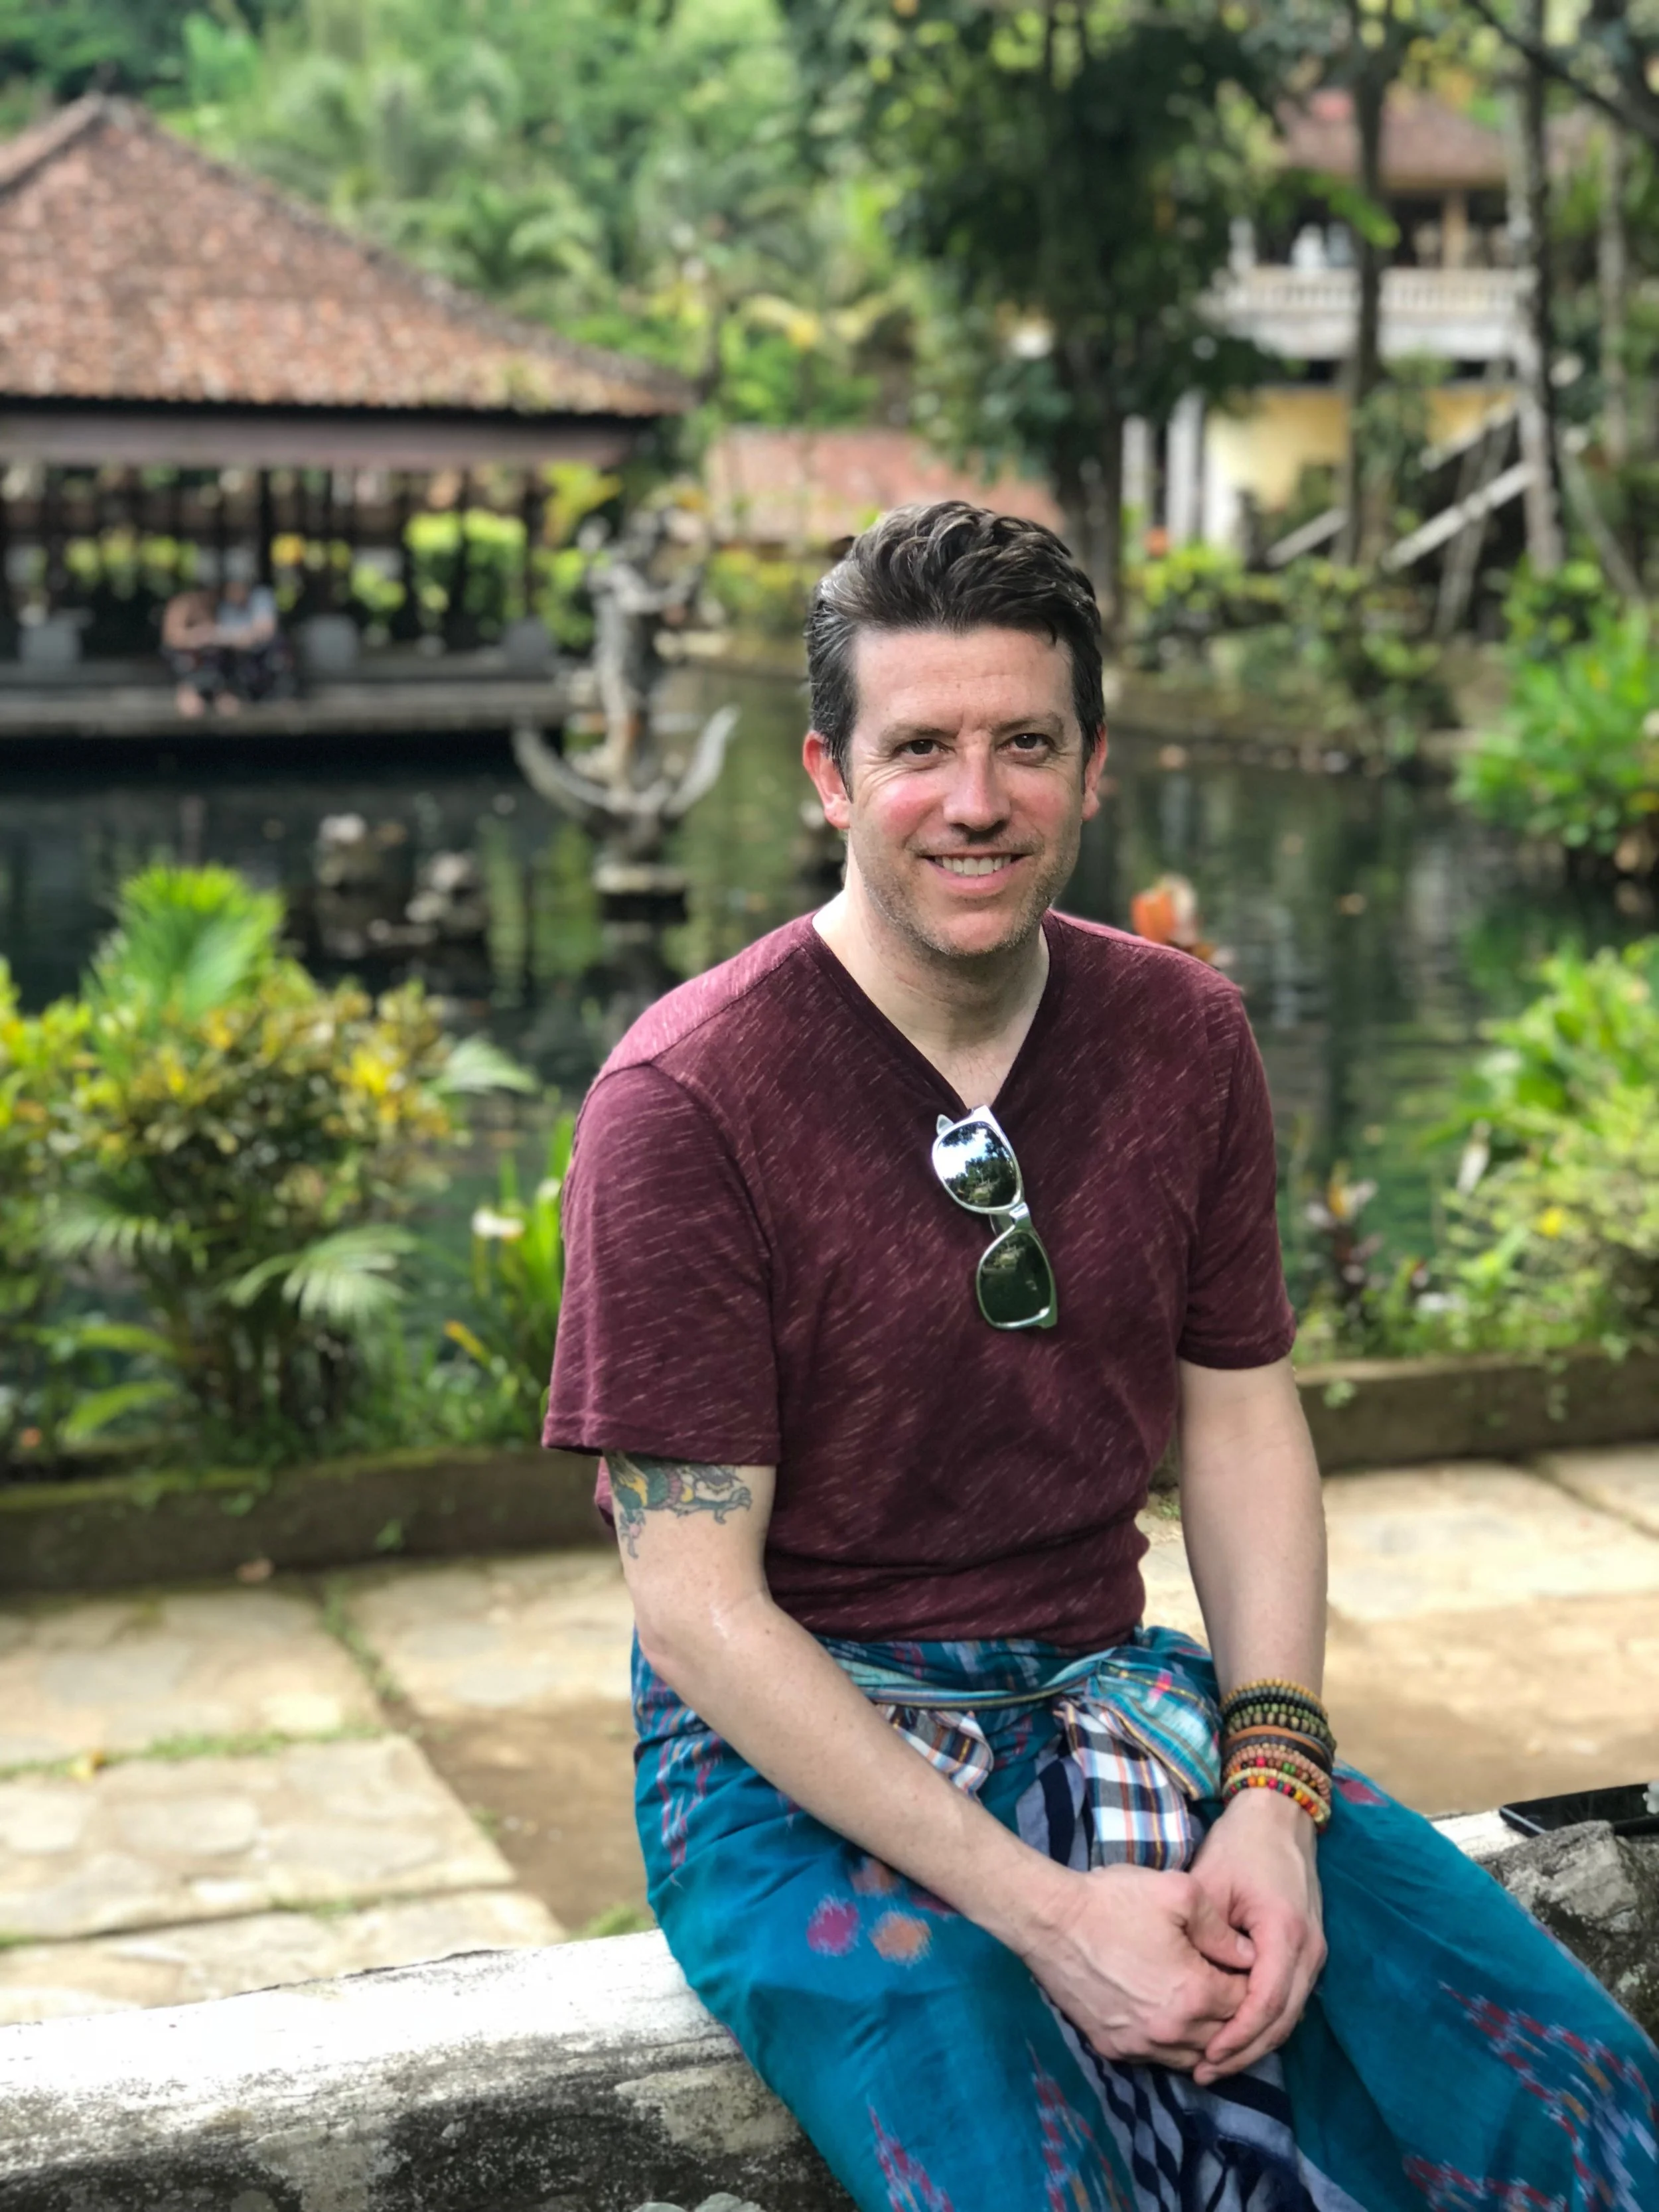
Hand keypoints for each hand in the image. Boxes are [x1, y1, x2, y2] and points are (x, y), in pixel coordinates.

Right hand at [1017, 1862, 1253, 2069]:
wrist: (1051, 1920)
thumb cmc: (1114, 1901)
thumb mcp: (1179, 1893)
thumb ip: (1221, 1928)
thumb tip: (1249, 1956)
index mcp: (1195, 1994)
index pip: (1246, 2003)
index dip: (1248, 1981)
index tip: (1241, 1962)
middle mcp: (1172, 2032)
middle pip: (1224, 2036)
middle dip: (1232, 2012)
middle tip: (1223, 1981)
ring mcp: (1139, 2046)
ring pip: (1193, 2057)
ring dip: (1204, 2035)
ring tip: (1198, 2001)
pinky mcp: (1113, 2049)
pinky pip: (1157, 2058)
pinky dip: (1170, 2043)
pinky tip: (1166, 2016)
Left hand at [1187, 1789, 1325, 2083]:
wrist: (1279, 1815)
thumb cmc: (1239, 1845)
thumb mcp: (1210, 1884)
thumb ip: (1204, 1934)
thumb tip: (1190, 1984)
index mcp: (1284, 1933)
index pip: (1266, 2002)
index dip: (1237, 2036)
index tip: (1206, 2056)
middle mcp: (1309, 1950)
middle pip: (1282, 2019)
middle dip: (1245, 2051)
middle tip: (1205, 2072)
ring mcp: (1315, 1952)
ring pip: (1290, 2014)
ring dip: (1257, 2042)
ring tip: (1216, 2063)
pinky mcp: (1309, 1950)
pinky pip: (1291, 1998)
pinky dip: (1267, 2021)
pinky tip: (1237, 2032)